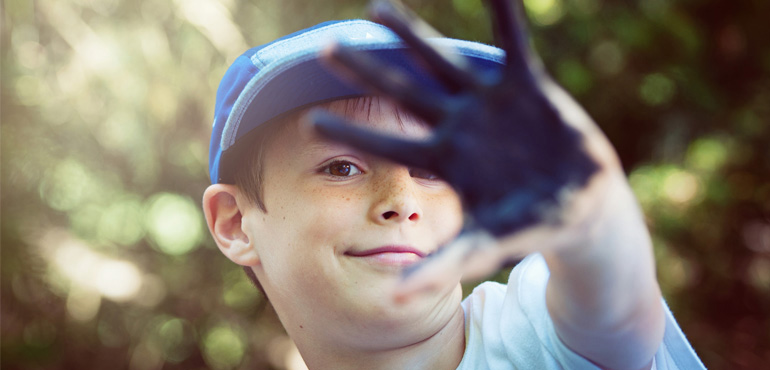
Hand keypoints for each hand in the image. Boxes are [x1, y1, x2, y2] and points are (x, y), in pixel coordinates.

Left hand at [311, 0, 620, 297]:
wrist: (578, 207)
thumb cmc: (525, 226)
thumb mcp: (484, 246)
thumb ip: (442, 266)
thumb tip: (395, 299)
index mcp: (442, 160)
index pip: (387, 144)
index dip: (352, 134)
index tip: (310, 122)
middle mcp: (457, 125)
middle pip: (403, 93)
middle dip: (367, 71)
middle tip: (325, 48)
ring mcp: (488, 103)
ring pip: (443, 62)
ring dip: (414, 35)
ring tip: (377, 8)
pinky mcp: (526, 87)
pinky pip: (513, 45)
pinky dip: (504, 14)